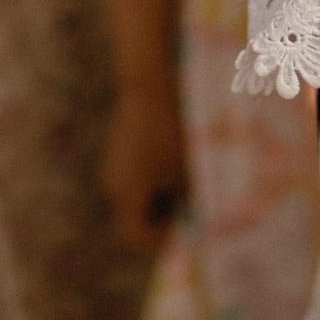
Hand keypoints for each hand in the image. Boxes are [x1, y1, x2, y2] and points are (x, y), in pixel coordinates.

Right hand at [101, 79, 187, 251]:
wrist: (150, 80)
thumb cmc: (174, 128)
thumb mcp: (192, 169)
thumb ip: (195, 203)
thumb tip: (205, 224)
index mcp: (127, 194)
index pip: (135, 237)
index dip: (162, 238)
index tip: (187, 220)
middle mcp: (114, 184)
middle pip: (138, 219)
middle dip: (166, 216)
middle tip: (193, 200)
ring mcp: (116, 166)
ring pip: (140, 198)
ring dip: (164, 196)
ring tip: (188, 175)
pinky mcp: (122, 151)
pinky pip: (138, 178)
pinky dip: (158, 178)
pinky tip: (177, 157)